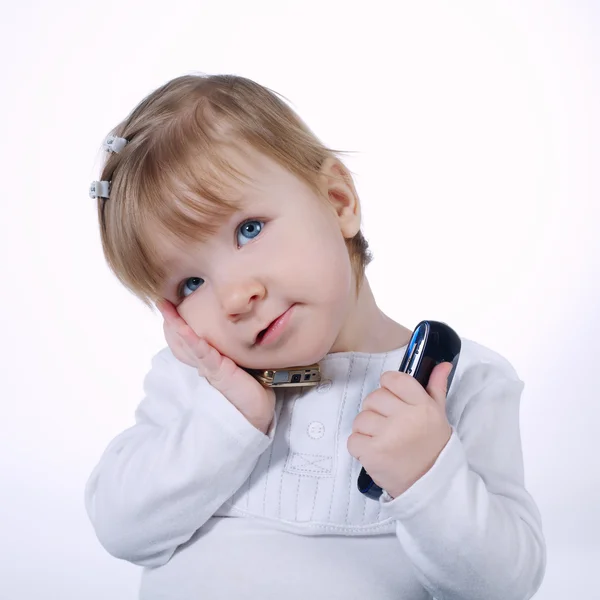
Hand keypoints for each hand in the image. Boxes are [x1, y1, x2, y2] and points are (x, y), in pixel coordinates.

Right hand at [156, 300, 275, 433]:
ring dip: (175, 324)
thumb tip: (241, 332)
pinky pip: (202, 353)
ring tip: (165, 307)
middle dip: (171, 320)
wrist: (257, 413)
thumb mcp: (242, 363)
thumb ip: (236, 350)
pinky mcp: (217, 372)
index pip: (190, 339)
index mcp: (209, 361)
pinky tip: (182, 328)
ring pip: (188, 343)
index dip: (179, 323)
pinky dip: (191, 339)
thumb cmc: (252, 388)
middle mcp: (205, 363)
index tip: (171, 306)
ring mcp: (209, 368)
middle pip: (182, 339)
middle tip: (162, 301)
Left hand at [347, 363, 452, 498]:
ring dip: (367, 430)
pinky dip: (359, 447)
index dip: (388, 387)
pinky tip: (375, 452)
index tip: (393, 400)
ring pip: (361, 418)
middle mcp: (406, 418)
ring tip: (383, 441)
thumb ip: (436, 387)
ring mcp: (389, 436)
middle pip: (373, 397)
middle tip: (389, 426)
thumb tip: (442, 364)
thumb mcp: (439, 415)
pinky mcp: (373, 453)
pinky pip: (353, 439)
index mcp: (423, 405)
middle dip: (376, 411)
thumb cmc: (433, 447)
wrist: (432, 486)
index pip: (393, 379)